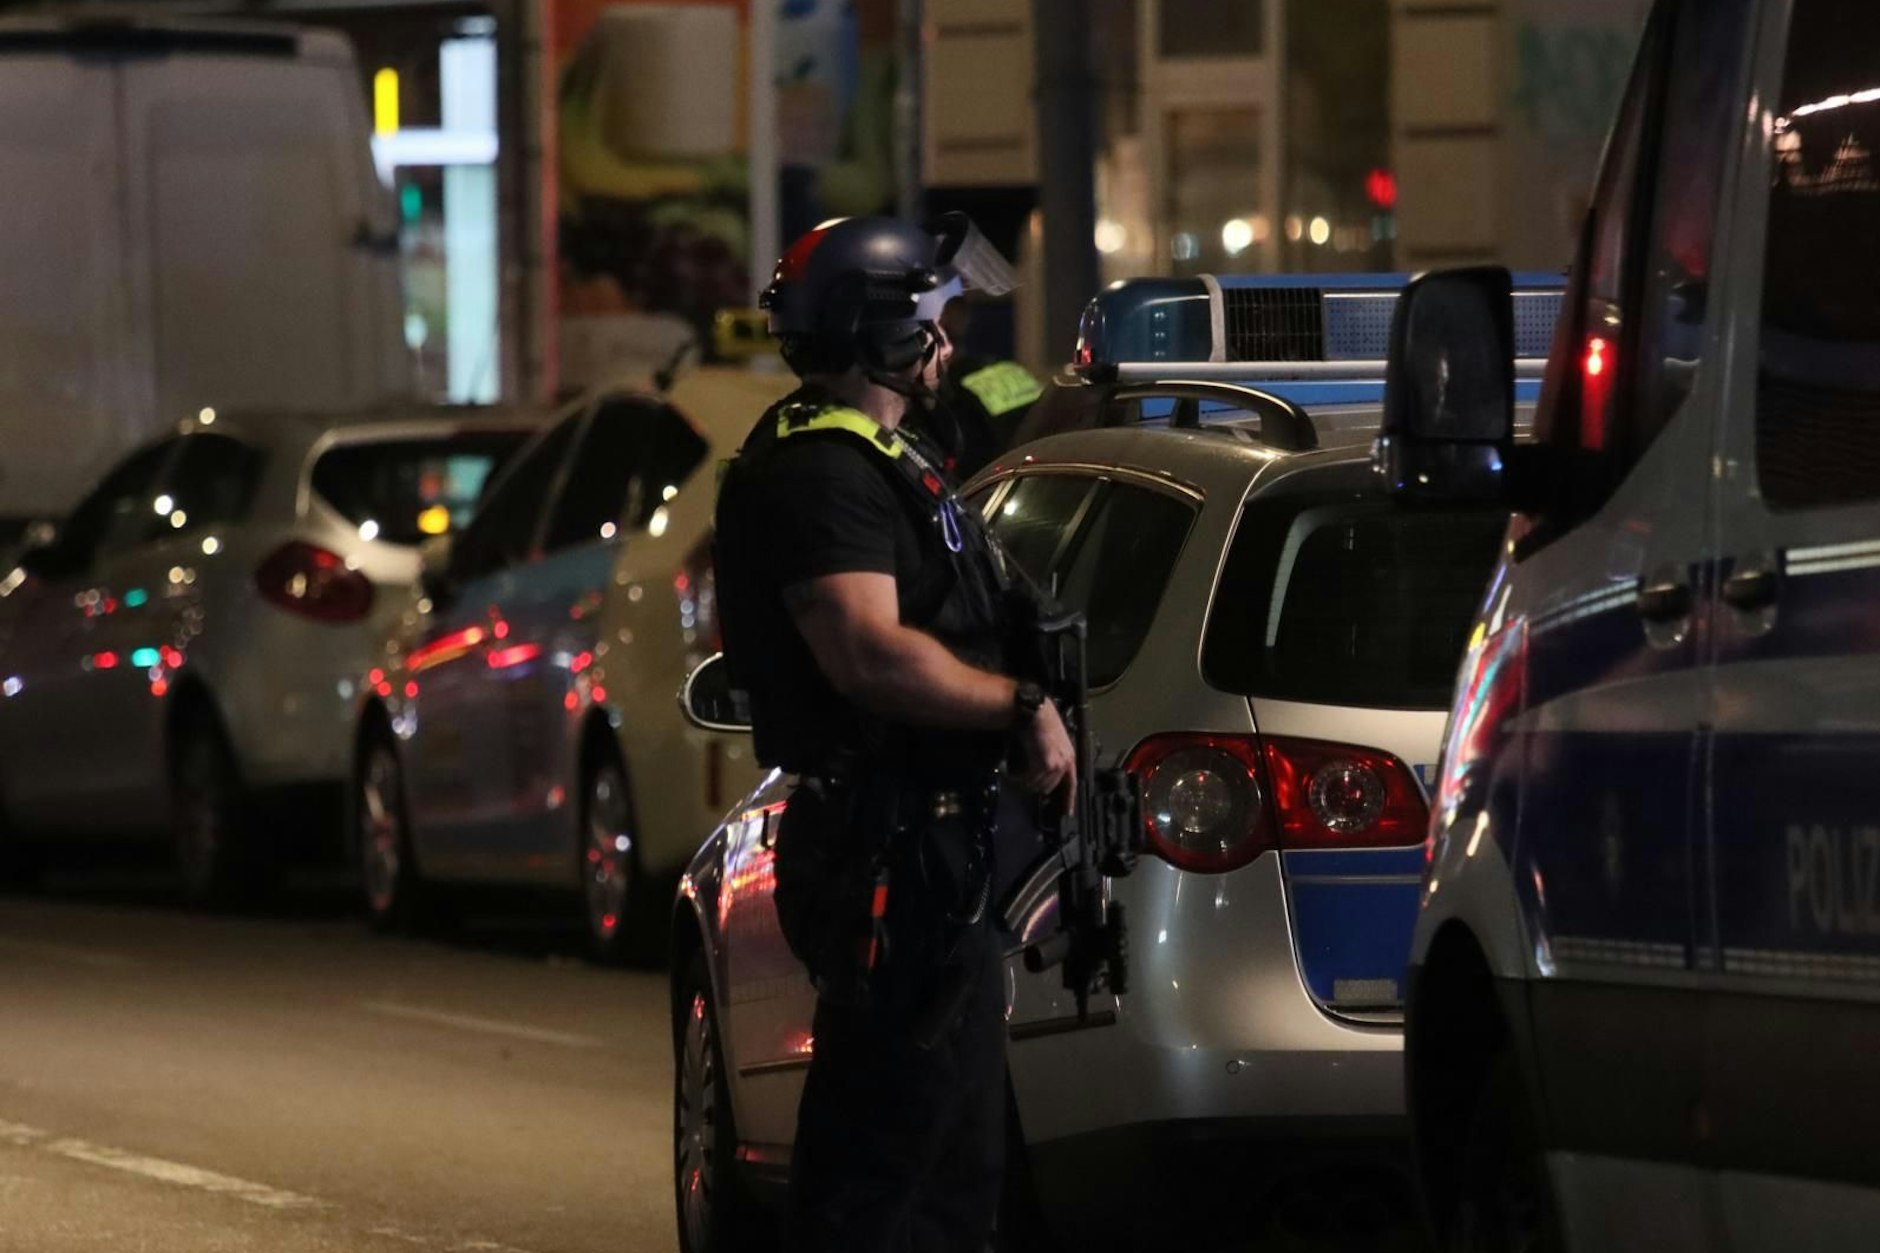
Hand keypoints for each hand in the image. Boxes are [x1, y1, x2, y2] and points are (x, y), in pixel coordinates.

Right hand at [1021, 699, 1075, 814]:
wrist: (1036, 713)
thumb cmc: (1041, 724)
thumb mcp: (1051, 743)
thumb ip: (1050, 758)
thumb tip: (1039, 774)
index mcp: (1069, 758)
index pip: (1071, 785)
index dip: (1069, 800)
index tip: (1067, 813)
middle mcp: (1066, 763)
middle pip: (1048, 788)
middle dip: (1033, 785)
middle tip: (1019, 778)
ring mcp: (1057, 764)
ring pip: (1037, 785)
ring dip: (1024, 780)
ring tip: (1013, 770)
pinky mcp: (1046, 763)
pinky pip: (1029, 779)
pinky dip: (1017, 776)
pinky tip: (1009, 769)